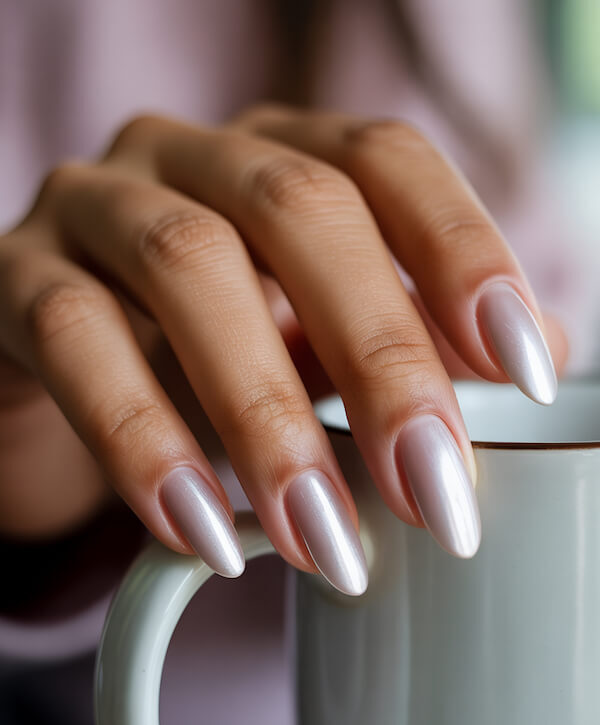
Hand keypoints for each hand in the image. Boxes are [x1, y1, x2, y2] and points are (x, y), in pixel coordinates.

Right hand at [0, 106, 564, 592]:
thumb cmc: (210, 352)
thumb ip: (415, 344)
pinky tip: (202, 529)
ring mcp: (96, 204)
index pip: (387, 163)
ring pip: (189, 266)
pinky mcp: (16, 278)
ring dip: (269, 417)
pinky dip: (145, 442)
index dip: (464, 253)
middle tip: (434, 491)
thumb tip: (539, 366)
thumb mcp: (317, 344)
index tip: (526, 378)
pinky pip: (76, 340)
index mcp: (284, 157)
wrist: (61, 368)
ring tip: (323, 540)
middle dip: (380, 356)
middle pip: (301, 210)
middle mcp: (193, 156)